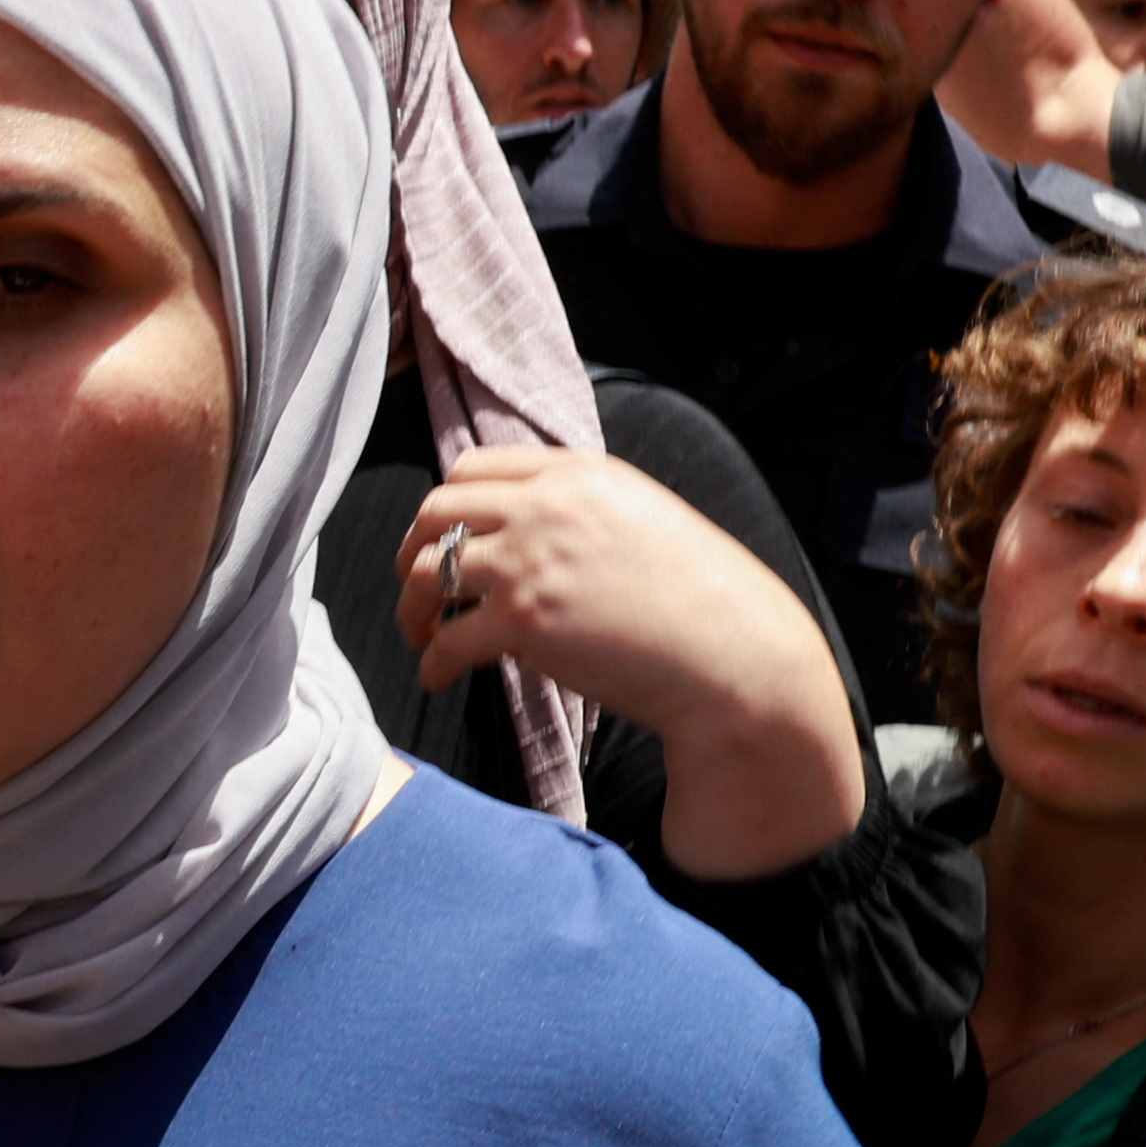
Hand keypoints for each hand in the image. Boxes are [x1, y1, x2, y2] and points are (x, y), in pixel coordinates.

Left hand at [394, 447, 862, 877]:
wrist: (734, 652)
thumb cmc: (703, 597)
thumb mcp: (645, 517)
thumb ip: (584, 511)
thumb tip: (532, 533)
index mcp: (579, 473)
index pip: (474, 468)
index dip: (447, 505)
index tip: (443, 535)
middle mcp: (545, 506)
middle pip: (436, 510)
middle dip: (413, 548)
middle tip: (414, 583)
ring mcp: (528, 561)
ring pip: (428, 571)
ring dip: (412, 606)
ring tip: (420, 633)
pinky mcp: (522, 621)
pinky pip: (448, 640)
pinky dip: (432, 664)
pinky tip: (437, 679)